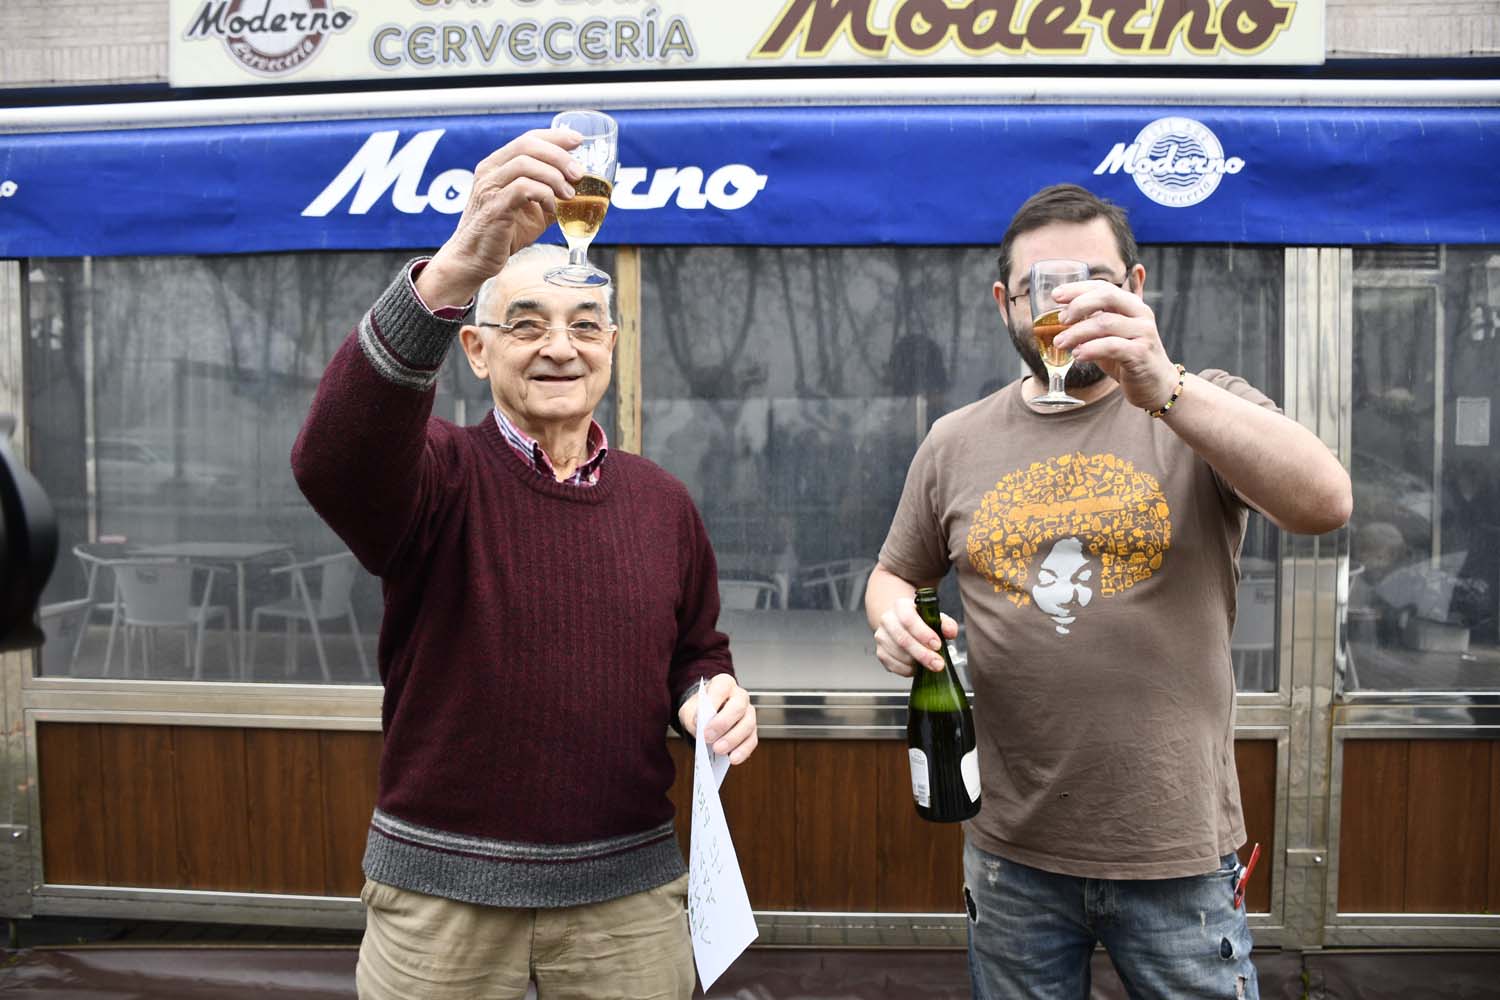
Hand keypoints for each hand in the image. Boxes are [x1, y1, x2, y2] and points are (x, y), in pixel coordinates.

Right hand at [417, 127, 582, 305]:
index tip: (578, 141)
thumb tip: (579, 189)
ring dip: (553, 177)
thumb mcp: (533, 211)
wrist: (475, 260)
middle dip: (559, 156)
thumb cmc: (503, 234)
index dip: (555, 137)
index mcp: (498, 165)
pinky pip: (522, 189)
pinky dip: (543, 195)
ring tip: (568, 194)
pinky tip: (551, 208)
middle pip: (527, 145)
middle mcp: (490, 171)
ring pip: (525, 164)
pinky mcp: (494, 207)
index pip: (528, 138)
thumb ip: (550, 195)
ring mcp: (489, 187)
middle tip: (578, 174)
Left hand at [678, 673, 757, 764]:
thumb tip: (700, 729)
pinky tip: (732, 758)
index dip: (712, 702)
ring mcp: (748, 713)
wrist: (705, 716)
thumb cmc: (699, 709)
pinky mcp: (751, 731)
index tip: (700, 720)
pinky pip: (752, 740)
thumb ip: (692, 717)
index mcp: (724, 684)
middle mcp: (740, 696)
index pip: (722, 687)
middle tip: (708, 738)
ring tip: (718, 750)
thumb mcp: (689, 709)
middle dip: (723, 724)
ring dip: (732, 739)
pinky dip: (743, 750)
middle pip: (738, 707)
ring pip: (747, 725)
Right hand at [874, 596, 957, 677]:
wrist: (901, 623)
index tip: (937, 645)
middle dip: (922, 654)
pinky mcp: (880, 652)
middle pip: (903, 639)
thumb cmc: (920, 621)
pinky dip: (907, 670)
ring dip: (916, 663)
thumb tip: (950, 632)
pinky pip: (893, 665)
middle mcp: (888, 620)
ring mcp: (881, 637)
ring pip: (898, 654)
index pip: (909, 619)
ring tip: (929, 664)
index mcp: (901, 607)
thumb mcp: (935, 616)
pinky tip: (916, 667)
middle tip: (937, 664)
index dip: (923, 634)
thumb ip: (946, 623)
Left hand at [1051, 279, 1179, 410]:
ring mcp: (1143, 333)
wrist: (1156, 385)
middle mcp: (1141, 314)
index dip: (1078, 289)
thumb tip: (1063, 309)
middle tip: (1061, 320)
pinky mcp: (1141, 354)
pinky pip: (1112, 346)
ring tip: (1060, 343)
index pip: (1103, 287)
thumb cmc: (1128, 357)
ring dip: (1077, 332)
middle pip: (1107, 297)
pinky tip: (1077, 355)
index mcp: (1132, 305)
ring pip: (1105, 323)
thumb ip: (1094, 320)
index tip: (1055, 296)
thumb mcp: (1110, 335)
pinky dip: (1091, 349)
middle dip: (1078, 305)